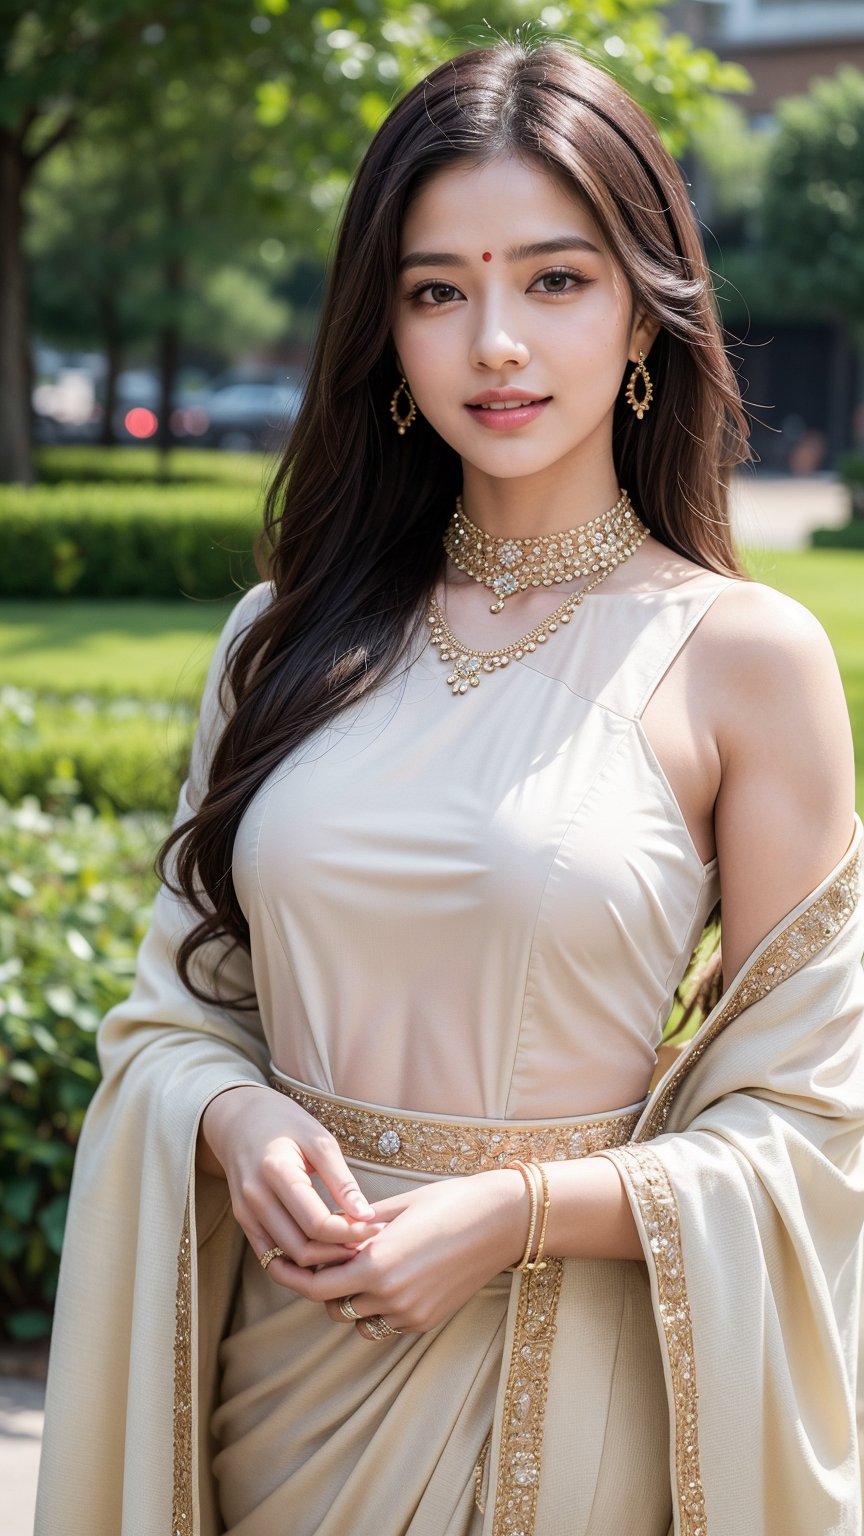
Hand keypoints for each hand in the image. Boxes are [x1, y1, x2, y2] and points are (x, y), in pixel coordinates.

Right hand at [197, 1084, 384, 1274]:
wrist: (241, 1121)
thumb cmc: (287, 1124)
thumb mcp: (320, 1141)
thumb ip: (342, 1181)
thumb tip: (366, 1216)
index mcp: (276, 1172)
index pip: (316, 1223)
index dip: (350, 1233)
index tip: (376, 1227)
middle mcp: (255, 1198)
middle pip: (302, 1249)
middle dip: (339, 1252)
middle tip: (366, 1241)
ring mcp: (245, 1214)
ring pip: (287, 1260)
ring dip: (321, 1261)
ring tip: (349, 1246)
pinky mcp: (244, 1223)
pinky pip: (271, 1258)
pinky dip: (298, 1263)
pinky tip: (324, 1251)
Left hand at [272, 1169, 528, 1333]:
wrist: (500, 1222)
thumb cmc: (450, 1202)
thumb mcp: (397, 1207)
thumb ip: (358, 1228)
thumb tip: (328, 1234)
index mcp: (377, 1265)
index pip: (316, 1286)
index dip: (291, 1276)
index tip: (276, 1262)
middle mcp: (390, 1296)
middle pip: (331, 1307)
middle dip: (321, 1286)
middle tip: (319, 1262)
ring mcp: (409, 1313)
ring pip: (357, 1321)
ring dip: (348, 1301)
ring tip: (356, 1271)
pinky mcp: (426, 1320)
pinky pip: (385, 1325)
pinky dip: (376, 1309)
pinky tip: (386, 1280)